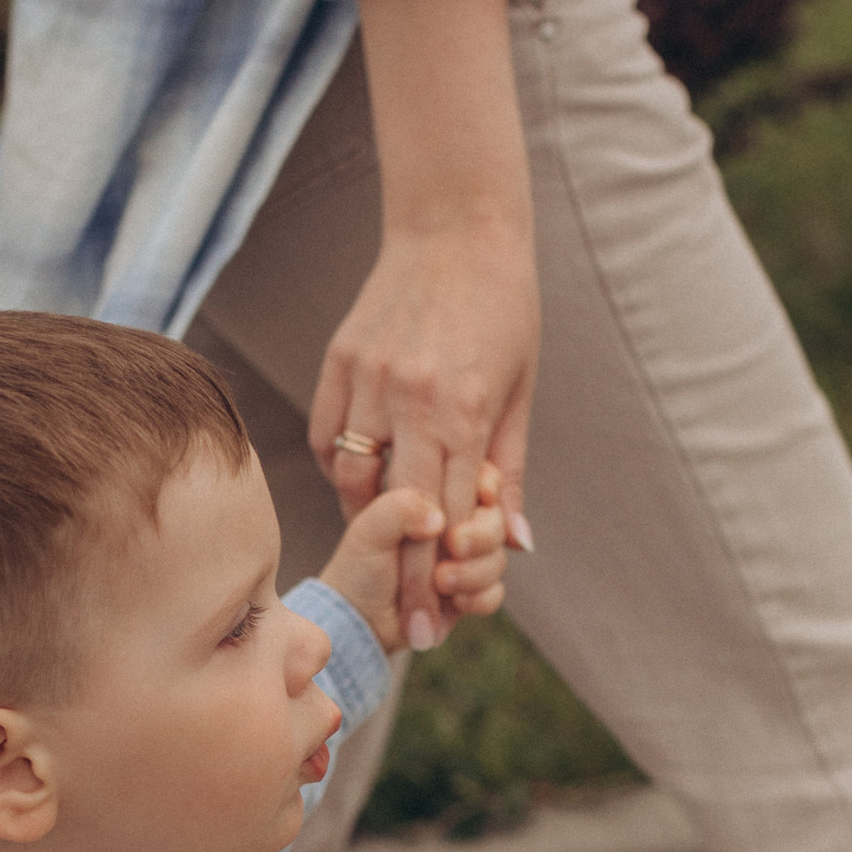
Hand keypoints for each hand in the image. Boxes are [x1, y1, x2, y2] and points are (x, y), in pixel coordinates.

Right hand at [308, 226, 537, 637]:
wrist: (457, 226)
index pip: (442, 518)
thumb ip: (510, 472)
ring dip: (367, 514)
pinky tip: (364, 475)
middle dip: (399, 576)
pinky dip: (344, 464)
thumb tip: (513, 544)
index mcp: (462, 411)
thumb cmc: (506, 311)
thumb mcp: (521, 392)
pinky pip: (330, 435)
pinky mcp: (339, 361)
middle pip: (392, 513)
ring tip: (384, 539)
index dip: (435, 578)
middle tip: (403, 624)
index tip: (432, 626)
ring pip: (350, 476)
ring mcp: (367, 379)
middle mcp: (408, 400)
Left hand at [321, 462, 512, 657]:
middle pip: (495, 519)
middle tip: (455, 545)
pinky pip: (495, 592)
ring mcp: (468, 559)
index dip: (487, 484)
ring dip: (474, 572)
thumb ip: (399, 510)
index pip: (477, 476)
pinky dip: (478, 598)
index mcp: (434, 495)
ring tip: (441, 581)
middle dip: (481, 535)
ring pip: (497, 557)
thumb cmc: (359, 566)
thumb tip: (439, 518)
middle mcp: (457, 524)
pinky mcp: (472, 592)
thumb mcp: (369, 530)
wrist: (360, 619)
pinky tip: (455, 602)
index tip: (482, 496)